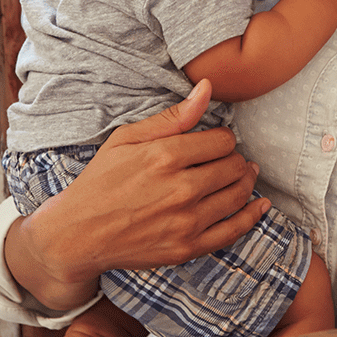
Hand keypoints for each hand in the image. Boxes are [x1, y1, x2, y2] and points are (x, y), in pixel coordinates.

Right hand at [6, 80, 269, 309]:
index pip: (222, 141)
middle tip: (228, 159)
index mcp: (165, 157)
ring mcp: (186, 222)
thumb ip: (173, 116)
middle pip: (233, 166)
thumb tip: (208, 88)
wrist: (76, 234)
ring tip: (243, 175)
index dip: (222, 138)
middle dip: (235, 159)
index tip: (214, 142)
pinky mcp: (187, 248)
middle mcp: (180, 189)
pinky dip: (251, 216)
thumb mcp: (127, 139)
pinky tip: (260, 205)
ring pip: (238, 195)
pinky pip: (233, 231)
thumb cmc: (100, 181)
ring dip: (246, 182)